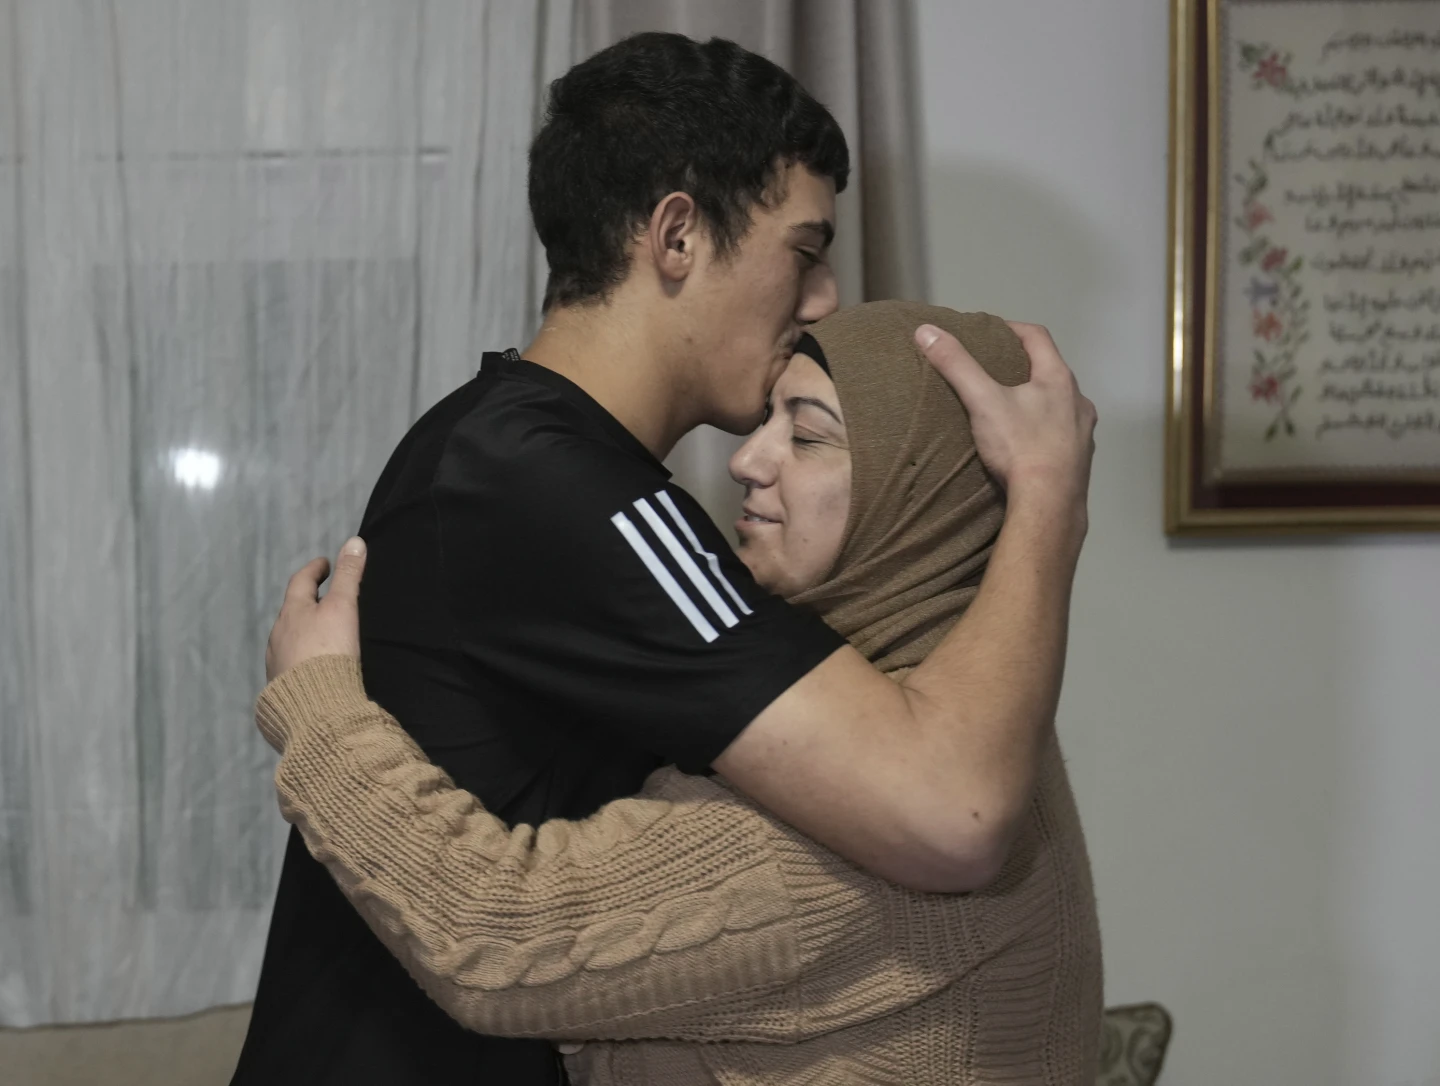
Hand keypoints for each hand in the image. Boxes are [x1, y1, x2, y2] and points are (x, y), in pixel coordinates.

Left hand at [264, 537, 366, 681]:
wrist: (314, 707)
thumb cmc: (328, 650)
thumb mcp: (343, 607)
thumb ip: (349, 576)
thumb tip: (354, 541)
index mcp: (292, 613)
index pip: (300, 582)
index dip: (314, 570)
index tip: (324, 564)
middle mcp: (278, 635)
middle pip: (291, 611)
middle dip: (306, 602)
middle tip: (323, 598)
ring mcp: (276, 663)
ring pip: (288, 639)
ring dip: (301, 632)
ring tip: (319, 634)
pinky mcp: (281, 688)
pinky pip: (290, 665)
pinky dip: (301, 658)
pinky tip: (312, 667)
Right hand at [916, 321, 1096, 506]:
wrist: (1049, 504)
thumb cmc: (1019, 446)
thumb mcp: (982, 401)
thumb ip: (956, 366)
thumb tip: (926, 331)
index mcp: (1058, 379)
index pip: (1038, 337)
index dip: (1013, 329)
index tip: (991, 332)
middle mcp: (1078, 401)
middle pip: (1051, 371)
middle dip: (1024, 368)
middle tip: (996, 372)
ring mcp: (1084, 432)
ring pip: (1060, 405)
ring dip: (1039, 401)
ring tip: (1011, 409)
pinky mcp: (1081, 460)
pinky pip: (1063, 435)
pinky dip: (1045, 431)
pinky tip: (1028, 444)